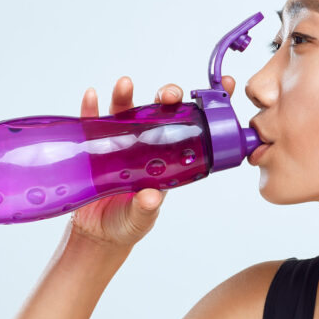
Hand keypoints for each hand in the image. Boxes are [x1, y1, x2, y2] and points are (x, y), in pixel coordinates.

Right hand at [67, 75, 236, 250]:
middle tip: (170, 95)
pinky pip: (93, 122)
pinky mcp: (95, 145)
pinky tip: (92, 98)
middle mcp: (147, 144)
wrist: (96, 233)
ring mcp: (121, 142)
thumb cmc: (127, 223)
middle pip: (161, 112)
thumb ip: (146, 208)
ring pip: (127, 111)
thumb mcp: (142, 217)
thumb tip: (151, 197)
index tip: (227, 85)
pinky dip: (92, 109)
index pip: (193, 128)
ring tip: (125, 84)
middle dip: (168, 97)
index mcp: (168, 159)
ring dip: (126, 95)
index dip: (209, 106)